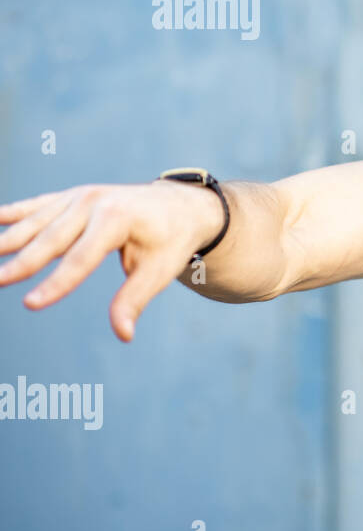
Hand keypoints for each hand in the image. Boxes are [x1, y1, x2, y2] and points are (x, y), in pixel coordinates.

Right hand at [0, 182, 224, 341]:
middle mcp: (92, 202)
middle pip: (50, 240)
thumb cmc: (170, 241)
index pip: (81, 258)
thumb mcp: (160, 270)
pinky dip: (10, 215)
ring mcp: (78, 196)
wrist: (178, 205)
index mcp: (116, 218)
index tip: (31, 305)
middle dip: (19, 264)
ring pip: (35, 223)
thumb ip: (135, 300)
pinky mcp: (69, 197)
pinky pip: (35, 207)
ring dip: (5, 241)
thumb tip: (124, 334)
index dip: (56, 284)